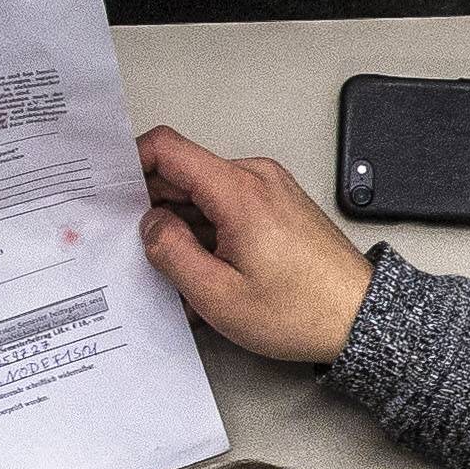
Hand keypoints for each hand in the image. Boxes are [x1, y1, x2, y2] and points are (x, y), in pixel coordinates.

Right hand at [137, 125, 373, 365]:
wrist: (361, 319)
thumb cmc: (303, 310)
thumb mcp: (218, 295)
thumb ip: (170, 252)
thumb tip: (149, 225)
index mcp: (238, 191)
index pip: (167, 148)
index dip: (129, 164)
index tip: (108, 189)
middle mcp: (256, 179)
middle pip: (182, 172)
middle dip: (152, 206)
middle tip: (135, 244)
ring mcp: (269, 190)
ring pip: (202, 192)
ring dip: (182, 225)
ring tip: (178, 269)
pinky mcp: (277, 206)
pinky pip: (226, 205)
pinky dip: (207, 230)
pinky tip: (204, 268)